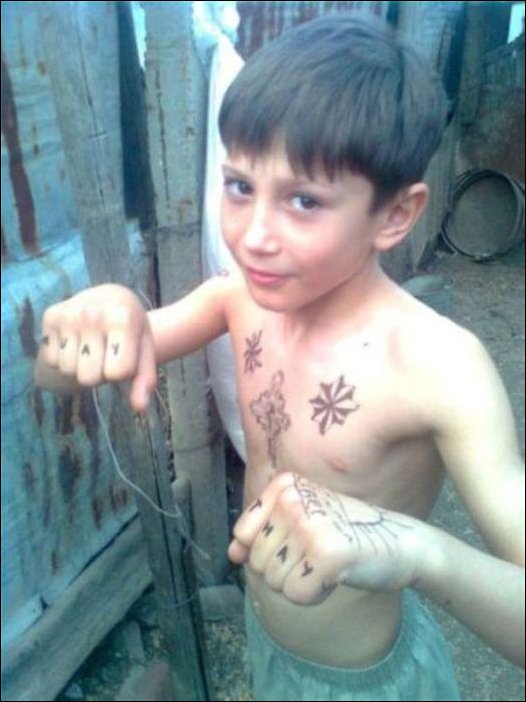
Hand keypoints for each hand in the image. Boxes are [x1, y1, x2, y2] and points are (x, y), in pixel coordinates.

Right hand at [37, 284, 156, 410]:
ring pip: (68, 370)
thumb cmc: (131, 331)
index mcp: (123, 319)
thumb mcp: (145, 350)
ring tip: (90, 346)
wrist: (111, 297)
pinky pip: (52, 360)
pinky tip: (75, 341)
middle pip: (89, 377)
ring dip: (79, 366)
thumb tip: (140, 407)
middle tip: (105, 352)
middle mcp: (93, 313)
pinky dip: (63, 356)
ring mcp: (68, 314)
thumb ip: (145, 379)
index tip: (124, 353)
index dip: (121, 371)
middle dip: (98, 373)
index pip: (116, 374)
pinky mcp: (50, 317)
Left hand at [229, 472, 419, 604]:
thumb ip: (260, 535)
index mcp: (284, 485)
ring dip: (300, 583)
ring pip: (274, 582)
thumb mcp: (299, 522)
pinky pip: (297, 596)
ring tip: (326, 563)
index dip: (264, 550)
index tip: (296, 541)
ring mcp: (310, 525)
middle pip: (256, 561)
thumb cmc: (346, 533)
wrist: (401, 543)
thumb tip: (231, 554)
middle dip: (283, 569)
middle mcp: (293, 499)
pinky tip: (335, 576)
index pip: (242, 534)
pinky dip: (315, 596)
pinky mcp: (327, 555)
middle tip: (316, 554)